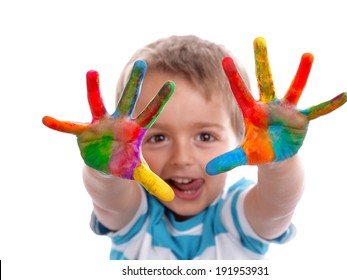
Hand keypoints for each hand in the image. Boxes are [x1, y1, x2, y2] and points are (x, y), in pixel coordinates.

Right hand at [42, 60, 174, 200]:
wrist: (105, 166)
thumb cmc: (125, 164)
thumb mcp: (139, 174)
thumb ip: (154, 183)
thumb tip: (171, 197)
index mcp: (135, 130)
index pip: (151, 114)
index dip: (160, 100)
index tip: (172, 84)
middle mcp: (119, 122)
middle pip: (129, 100)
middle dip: (135, 82)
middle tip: (142, 63)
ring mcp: (101, 125)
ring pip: (98, 104)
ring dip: (94, 89)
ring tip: (92, 72)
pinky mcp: (85, 132)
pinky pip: (71, 127)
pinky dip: (60, 125)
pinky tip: (46, 120)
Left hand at [206, 37, 346, 174]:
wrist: (277, 156)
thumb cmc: (258, 151)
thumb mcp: (244, 156)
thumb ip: (228, 160)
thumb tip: (208, 169)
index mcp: (252, 112)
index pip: (240, 92)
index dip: (233, 78)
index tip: (225, 60)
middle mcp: (269, 106)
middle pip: (265, 80)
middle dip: (261, 61)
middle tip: (258, 39)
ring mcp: (286, 111)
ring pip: (294, 89)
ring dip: (301, 73)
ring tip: (307, 55)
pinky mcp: (301, 120)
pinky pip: (317, 111)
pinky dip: (329, 105)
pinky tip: (345, 96)